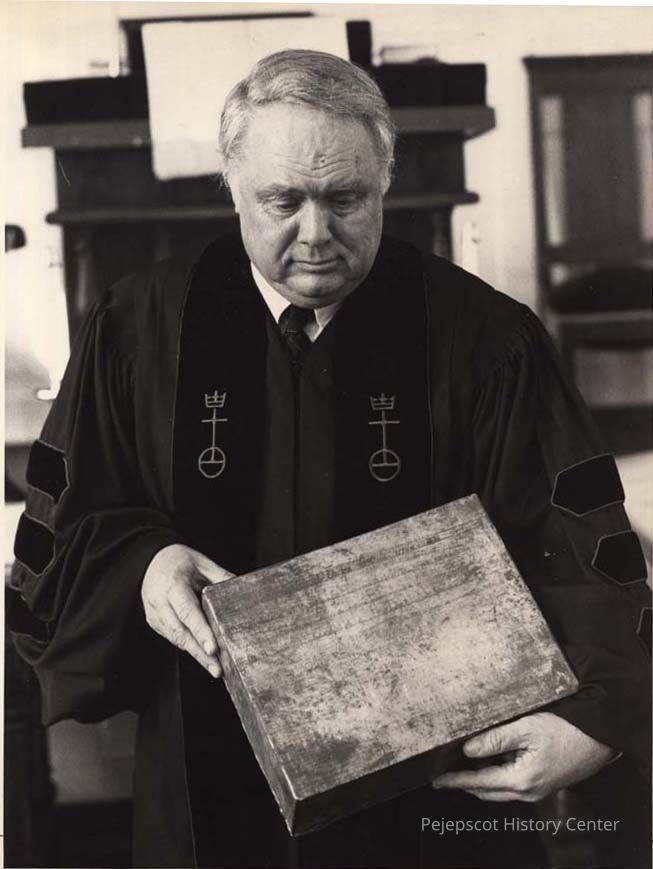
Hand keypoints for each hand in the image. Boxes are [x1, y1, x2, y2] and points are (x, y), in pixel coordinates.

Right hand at [142, 543, 232, 677]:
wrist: (151, 560)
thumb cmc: (179, 560)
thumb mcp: (201, 562)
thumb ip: (220, 576)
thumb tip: (242, 588)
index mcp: (173, 584)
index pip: (187, 612)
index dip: (200, 631)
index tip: (212, 648)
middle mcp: (160, 601)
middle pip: (181, 632)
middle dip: (200, 653)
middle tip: (218, 669)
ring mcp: (155, 614)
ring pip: (176, 639)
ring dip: (196, 655)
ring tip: (215, 669)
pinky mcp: (155, 622)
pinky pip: (173, 637)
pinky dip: (189, 648)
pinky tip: (204, 658)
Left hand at [432, 712, 615, 801]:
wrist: (599, 740)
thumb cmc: (566, 731)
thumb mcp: (527, 729)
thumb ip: (495, 740)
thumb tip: (468, 750)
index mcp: (521, 780)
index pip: (478, 782)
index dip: (455, 781)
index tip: (436, 780)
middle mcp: (527, 792)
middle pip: (486, 791)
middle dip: (464, 783)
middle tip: (444, 773)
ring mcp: (536, 791)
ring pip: (498, 790)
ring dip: (479, 780)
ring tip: (461, 766)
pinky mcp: (542, 784)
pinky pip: (511, 785)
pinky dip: (495, 777)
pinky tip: (489, 761)